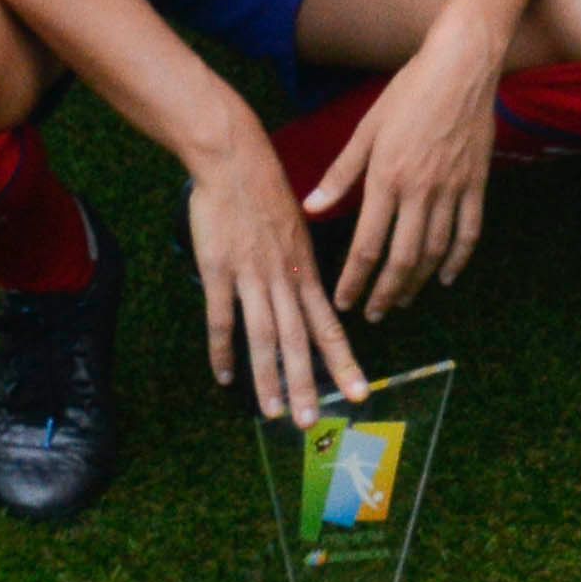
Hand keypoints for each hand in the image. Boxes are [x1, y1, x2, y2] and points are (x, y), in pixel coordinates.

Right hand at [185, 139, 368, 421]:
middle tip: (312, 421)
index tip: (360, 392)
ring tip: (273, 412)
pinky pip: (222, 318)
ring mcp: (252, 276)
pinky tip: (224, 376)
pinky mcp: (220, 270)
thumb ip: (300, 268)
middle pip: (298, 340)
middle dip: (307, 383)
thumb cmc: (265, 194)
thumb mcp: (297, 231)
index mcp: (305, 271)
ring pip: (264, 336)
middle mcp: (284, 279)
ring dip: (269, 376)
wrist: (236, 160)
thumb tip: (308, 298)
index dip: (344, 361)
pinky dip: (223, 350)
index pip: (329, 326)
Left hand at [308, 37, 501, 320]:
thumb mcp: (367, 129)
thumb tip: (310, 208)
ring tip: (402, 299)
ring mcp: (452, 189)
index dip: (354, 280)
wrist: (461, 66)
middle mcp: (420, 190)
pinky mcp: (477, 183)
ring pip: (435, 251)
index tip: (344, 303)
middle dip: (386, 292)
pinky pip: (469, 232)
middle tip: (374, 313)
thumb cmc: (408, 92)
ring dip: (418, 282)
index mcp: (386, 177)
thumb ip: (340, 174)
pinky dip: (458, 260)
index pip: (367, 244)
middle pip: (402, 258)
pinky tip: (447, 277)